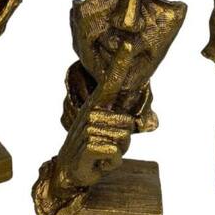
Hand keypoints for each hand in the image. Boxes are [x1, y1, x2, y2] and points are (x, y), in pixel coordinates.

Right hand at [51, 40, 136, 195]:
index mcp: (97, 105)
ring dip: (117, 152)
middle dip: (123, 141)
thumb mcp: (109, 133)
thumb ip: (123, 125)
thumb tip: (144, 123)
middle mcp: (91, 111)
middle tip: (106, 145)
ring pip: (123, 139)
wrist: (69, 170)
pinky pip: (115, 152)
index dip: (120, 62)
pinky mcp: (88, 144)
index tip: (128, 44)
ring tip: (101, 152)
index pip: (111, 81)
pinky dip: (111, 162)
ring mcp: (88, 127)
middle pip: (127, 124)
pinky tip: (98, 162)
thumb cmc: (93, 148)